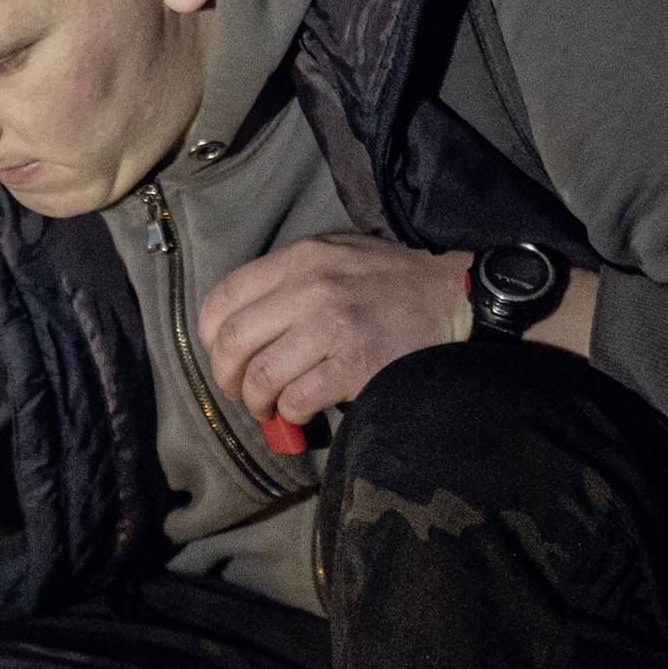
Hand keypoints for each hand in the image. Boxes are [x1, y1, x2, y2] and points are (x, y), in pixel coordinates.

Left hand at [197, 234, 471, 428]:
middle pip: (232, 342)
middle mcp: (311, 288)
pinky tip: (301, 412)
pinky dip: (290, 414)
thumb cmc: (394, 282)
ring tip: (270, 407)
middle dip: (225, 378)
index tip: (223, 355)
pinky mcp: (355, 365)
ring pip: (259, 377)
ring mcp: (333, 327)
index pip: (223, 298)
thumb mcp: (338, 255)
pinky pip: (297, 399)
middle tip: (240, 392)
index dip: (210, 337)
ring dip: (257, 403)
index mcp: (301, 259)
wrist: (457, 298)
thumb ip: (290, 279)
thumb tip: (245, 326)